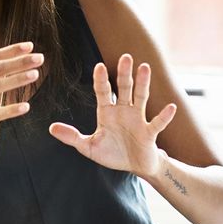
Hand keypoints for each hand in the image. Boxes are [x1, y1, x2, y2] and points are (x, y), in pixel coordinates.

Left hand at [48, 53, 175, 177]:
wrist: (135, 166)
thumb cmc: (113, 154)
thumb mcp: (88, 147)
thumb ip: (72, 137)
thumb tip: (51, 128)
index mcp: (107, 112)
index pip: (103, 92)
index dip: (101, 80)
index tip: (99, 66)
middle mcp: (124, 111)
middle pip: (124, 88)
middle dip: (124, 73)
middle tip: (125, 56)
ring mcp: (138, 120)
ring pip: (141, 98)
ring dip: (143, 83)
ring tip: (145, 67)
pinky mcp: (149, 133)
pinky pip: (157, 122)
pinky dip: (164, 116)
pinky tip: (171, 107)